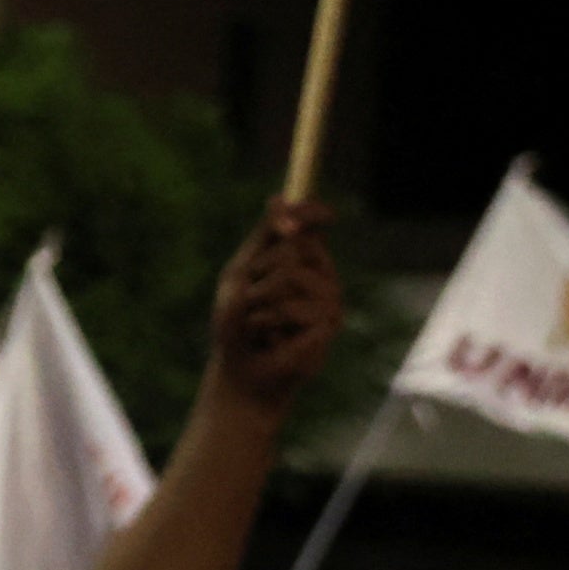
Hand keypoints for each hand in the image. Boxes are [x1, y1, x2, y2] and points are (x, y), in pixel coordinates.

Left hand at [208, 199, 338, 409]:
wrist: (243, 373)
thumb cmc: (239, 325)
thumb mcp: (241, 275)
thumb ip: (263, 239)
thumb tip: (279, 197)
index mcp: (302, 260)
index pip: (312, 224)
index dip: (308, 211)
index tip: (292, 208)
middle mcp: (321, 277)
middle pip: (293, 248)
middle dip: (257, 272)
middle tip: (250, 300)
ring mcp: (329, 302)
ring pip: (290, 277)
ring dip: (258, 303)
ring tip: (260, 324)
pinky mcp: (327, 328)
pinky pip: (291, 310)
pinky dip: (266, 324)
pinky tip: (271, 340)